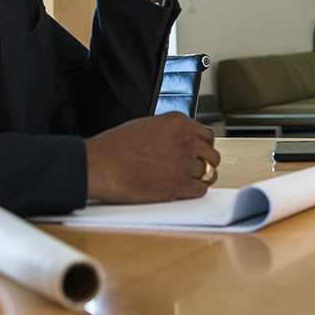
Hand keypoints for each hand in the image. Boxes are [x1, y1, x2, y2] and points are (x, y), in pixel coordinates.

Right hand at [85, 113, 217, 202]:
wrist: (101, 164)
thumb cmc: (115, 147)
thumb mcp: (146, 126)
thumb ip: (168, 132)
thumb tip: (176, 143)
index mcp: (178, 122)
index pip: (207, 135)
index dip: (203, 148)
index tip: (198, 154)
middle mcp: (186, 140)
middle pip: (212, 155)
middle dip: (205, 163)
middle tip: (195, 169)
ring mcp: (184, 163)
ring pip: (209, 173)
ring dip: (201, 178)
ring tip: (189, 182)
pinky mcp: (179, 184)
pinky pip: (200, 190)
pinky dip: (195, 192)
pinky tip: (184, 191)